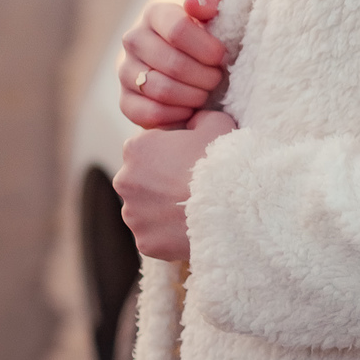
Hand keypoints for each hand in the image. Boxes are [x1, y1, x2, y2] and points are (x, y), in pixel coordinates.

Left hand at [114, 108, 235, 261]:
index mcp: (136, 147)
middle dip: (162, 179)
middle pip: (143, 177)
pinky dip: (169, 231)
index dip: (173, 150)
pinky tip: (191, 225)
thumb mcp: (216, 121)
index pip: (150, 145)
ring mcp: (132, 215)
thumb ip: (198, 116)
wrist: (234, 208)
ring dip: (163, 206)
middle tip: (193, 183)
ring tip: (194, 206)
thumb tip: (194, 120)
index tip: (193, 158)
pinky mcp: (144, 242)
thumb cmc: (222, 161)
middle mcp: (125, 180)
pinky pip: (155, 234)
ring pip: (146, 207)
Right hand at [118, 0, 225, 128]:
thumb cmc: (204, 41)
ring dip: (192, 96)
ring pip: (161, 89)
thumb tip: (193, 5)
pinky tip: (190, 110)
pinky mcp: (125, 101)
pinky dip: (176, 115)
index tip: (222, 57)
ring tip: (206, 94)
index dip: (206, 48)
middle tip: (217, 80)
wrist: (188, 72)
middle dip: (204, 76)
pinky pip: (150, 113)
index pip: (178, 29)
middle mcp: (133, 40)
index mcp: (155, 14)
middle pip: (172, 63)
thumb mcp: (213, 18)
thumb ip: (210, 4)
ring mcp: (125, 71)